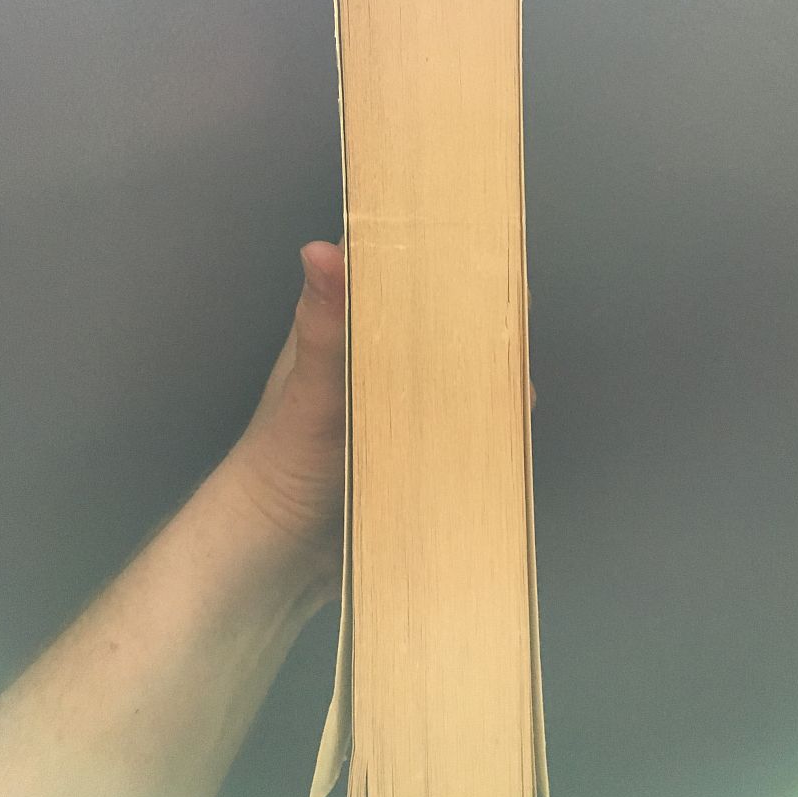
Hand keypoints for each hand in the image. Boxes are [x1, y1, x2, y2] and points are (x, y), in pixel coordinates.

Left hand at [227, 235, 536, 599]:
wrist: (278, 547)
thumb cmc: (282, 459)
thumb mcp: (310, 390)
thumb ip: (323, 326)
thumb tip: (320, 250)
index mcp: (355, 325)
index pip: (406, 272)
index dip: (445, 255)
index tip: (488, 249)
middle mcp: (387, 356)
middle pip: (449, 323)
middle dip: (484, 324)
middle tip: (513, 333)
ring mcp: (409, 401)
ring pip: (464, 375)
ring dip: (491, 378)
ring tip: (519, 385)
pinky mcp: (424, 444)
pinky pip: (465, 425)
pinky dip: (485, 424)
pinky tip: (506, 428)